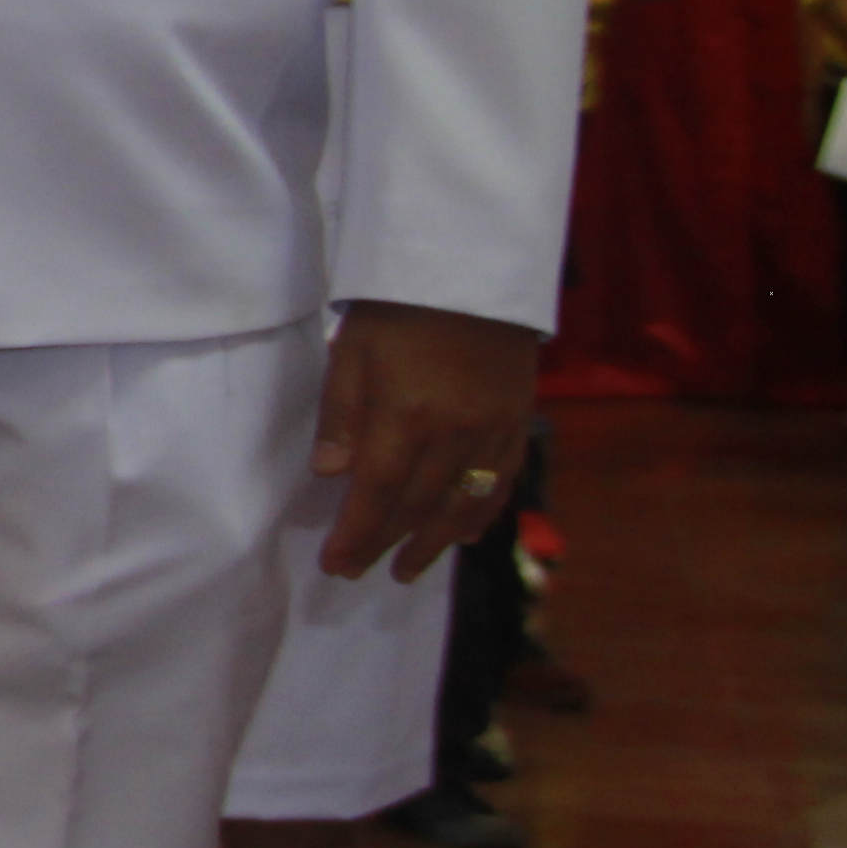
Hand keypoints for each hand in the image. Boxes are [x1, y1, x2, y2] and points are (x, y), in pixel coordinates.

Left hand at [312, 299, 541, 582]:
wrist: (471, 275)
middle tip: (356, 571)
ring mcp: (492, 432)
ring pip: (461, 504)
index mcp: (407, 416)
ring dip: (432, 543)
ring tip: (406, 570)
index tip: (335, 563)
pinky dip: (479, 515)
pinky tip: (461, 537)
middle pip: (416, 506)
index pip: (376, 492)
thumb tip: (329, 475)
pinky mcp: (517, 425)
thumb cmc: (397, 312)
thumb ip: (341, 416)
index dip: (356, 533)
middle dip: (384, 543)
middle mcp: (455, 434)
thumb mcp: (352, 354)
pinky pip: (501, 483)